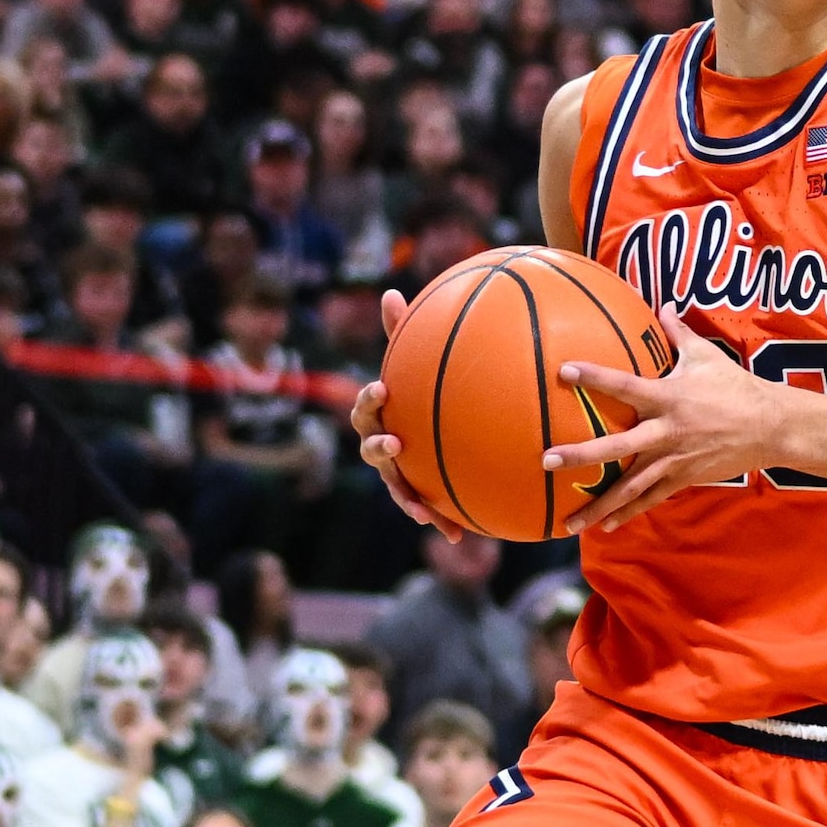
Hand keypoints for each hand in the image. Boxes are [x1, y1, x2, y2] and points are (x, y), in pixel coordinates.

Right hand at [353, 292, 457, 538]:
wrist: (433, 430)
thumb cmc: (417, 392)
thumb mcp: (415, 363)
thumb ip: (403, 333)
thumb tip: (391, 291)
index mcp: (380, 416)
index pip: (367, 406)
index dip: (370, 399)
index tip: (382, 388)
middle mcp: (382, 446)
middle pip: (372, 450)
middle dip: (380, 448)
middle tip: (395, 443)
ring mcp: (398, 474)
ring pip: (396, 488)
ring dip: (406, 498)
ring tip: (420, 509)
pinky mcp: (418, 495)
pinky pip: (426, 509)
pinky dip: (439, 521)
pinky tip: (458, 534)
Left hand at [546, 326, 787, 531]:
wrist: (770, 426)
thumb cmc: (736, 387)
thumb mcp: (708, 356)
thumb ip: (679, 333)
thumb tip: (664, 304)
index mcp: (668, 397)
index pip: (624, 385)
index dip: (594, 377)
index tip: (563, 371)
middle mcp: (666, 431)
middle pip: (617, 447)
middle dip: (581, 455)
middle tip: (548, 461)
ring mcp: (673, 459)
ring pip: (630, 486)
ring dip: (598, 504)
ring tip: (568, 522)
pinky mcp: (683, 478)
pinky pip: (650, 499)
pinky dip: (627, 513)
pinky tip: (603, 527)